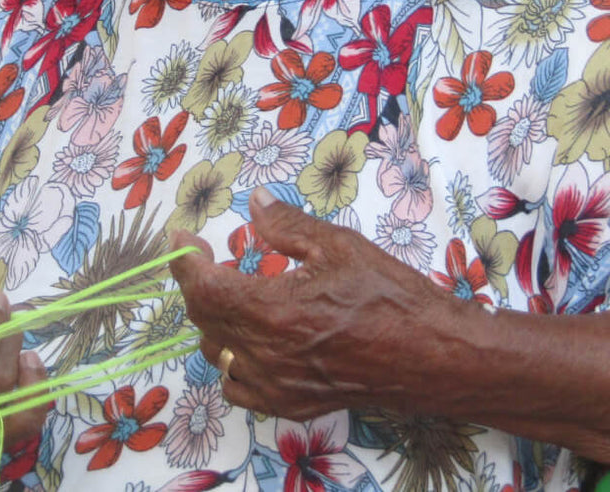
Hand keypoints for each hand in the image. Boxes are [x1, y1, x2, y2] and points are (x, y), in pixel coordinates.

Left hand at [170, 188, 457, 420]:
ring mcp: (276, 387)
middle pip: (205, 319)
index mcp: (274, 312)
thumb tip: (256, 204)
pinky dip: (232, 359)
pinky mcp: (290, 405)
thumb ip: (288, 226)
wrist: (431, 355)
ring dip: (213, 319)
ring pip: (218, 353)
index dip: (183, 262)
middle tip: (203, 254)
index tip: (179, 238)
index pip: (204, 289)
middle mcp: (267, 356)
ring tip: (231, 290)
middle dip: (197, 283)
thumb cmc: (389, 296)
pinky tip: (251, 337)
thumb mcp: (339, 246)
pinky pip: (239, 386)